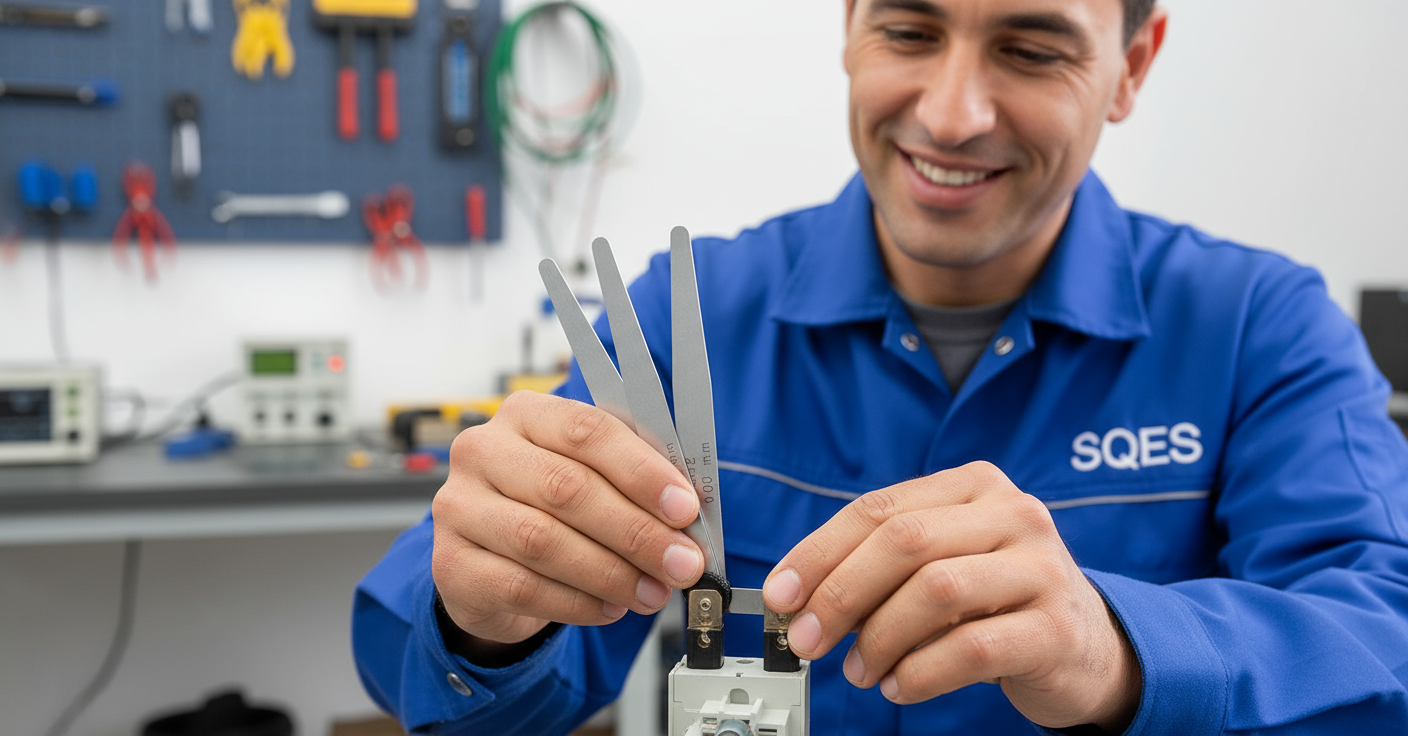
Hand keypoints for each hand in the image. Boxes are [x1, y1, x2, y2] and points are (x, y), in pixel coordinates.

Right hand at [432, 391, 705, 651]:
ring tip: (653, 591)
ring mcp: (459, 507)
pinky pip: (522, 587)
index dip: (641, 471)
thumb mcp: (590, 476)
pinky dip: (577, 602)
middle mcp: (483, 452)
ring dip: (611, 572)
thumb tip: (688, 514)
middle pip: (566, 488)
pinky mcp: (452, 564)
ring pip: (542, 541)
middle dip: (636, 531)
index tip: (685, 508)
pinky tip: (610, 607)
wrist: (490, 558)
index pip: (587, 430)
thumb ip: (634, 483)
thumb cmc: (549, 507)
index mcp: (525, 414)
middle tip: (681, 563)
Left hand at [761, 461, 1139, 731]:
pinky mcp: (1056, 627)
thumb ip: (880, 570)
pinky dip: (921, 672)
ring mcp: (1041, 566)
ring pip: (936, 590)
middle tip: (807, 640)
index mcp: (974, 486)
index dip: (819, 553)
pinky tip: (899, 686)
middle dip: (840, 595)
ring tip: (860, 670)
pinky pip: (973, 647)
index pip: (879, 509)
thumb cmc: (998, 602)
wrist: (1088, 647)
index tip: (781, 594)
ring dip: (880, 638)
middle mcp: (1013, 513)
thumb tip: (799, 599)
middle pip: (904, 541)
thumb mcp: (941, 568)